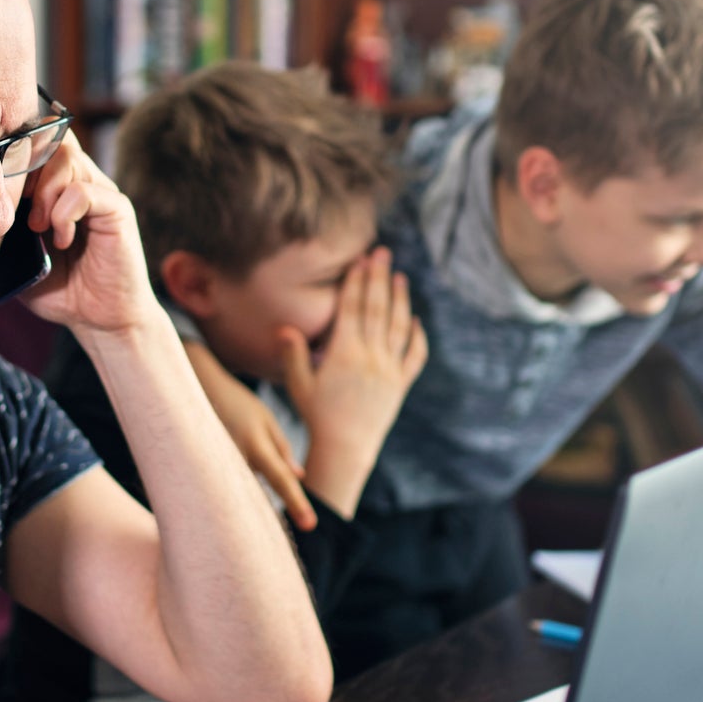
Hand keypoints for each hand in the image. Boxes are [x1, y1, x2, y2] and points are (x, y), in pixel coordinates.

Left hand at [16, 134, 156, 336]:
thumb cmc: (58, 288)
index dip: (13, 155)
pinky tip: (61, 240)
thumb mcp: (16, 255)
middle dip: (26, 169)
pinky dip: (64, 214)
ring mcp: (101, 191)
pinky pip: (84, 191)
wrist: (99, 319)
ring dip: (44, 193)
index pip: (36, 140)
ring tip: (37, 228)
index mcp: (56, 185)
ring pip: (67, 157)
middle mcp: (81, 179)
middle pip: (51, 138)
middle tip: (16, 209)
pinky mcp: (116, 209)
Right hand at [186, 340, 315, 531]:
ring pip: (241, 494)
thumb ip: (282, 448)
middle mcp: (236, 458)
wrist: (196, 387)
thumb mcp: (265, 419)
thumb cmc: (237, 403)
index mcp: (256, 445)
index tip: (310, 525)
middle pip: (258, 497)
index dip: (297, 502)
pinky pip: (227, 488)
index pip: (281, 479)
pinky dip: (235, 497)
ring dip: (249, 508)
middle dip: (268, 518)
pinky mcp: (206, 468)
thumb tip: (298, 477)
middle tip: (280, 540)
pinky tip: (232, 508)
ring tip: (252, 523)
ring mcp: (217, 465)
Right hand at [281, 248, 427, 519]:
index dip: (356, 282)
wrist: (346, 448)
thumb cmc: (317, 416)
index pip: (352, 309)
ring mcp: (389, 370)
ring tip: (400, 277)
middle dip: (379, 278)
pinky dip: (417, 337)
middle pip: (377, 309)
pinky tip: (415, 321)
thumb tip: (285, 328)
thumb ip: (293, 355)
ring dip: (400, 299)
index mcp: (344, 354)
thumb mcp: (299, 386)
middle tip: (382, 253)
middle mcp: (370, 357)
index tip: (359, 260)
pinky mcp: (400, 385)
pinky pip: (414, 356)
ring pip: (398, 327)